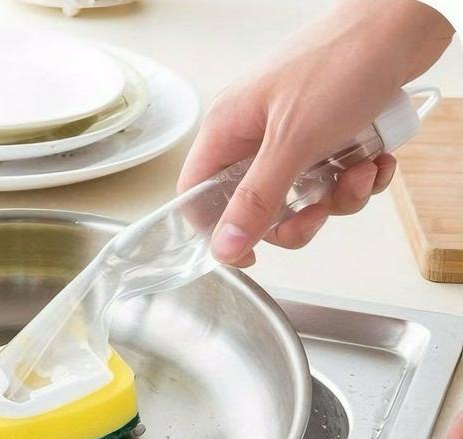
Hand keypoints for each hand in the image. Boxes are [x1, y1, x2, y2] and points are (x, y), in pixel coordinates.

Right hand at [178, 0, 453, 266]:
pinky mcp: (326, 137)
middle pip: (256, 207)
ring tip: (361, 170)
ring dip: (336, 198)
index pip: (198, 195)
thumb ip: (256, 199)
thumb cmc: (340, 63)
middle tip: (319, 212)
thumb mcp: (292, 140)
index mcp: (228, 131)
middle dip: (295, 219)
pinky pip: (332, 181)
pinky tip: (376, 159)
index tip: (249, 253)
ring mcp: (292, 138)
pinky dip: (358, 179)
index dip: (216, 230)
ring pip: (300, 198)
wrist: (404, 21)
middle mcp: (254, 137)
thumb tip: (224, 246)